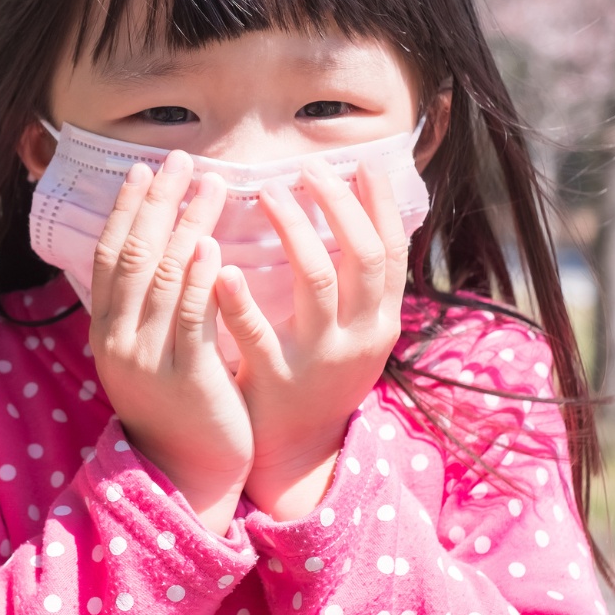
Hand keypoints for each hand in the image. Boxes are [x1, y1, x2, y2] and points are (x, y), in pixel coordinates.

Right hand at [89, 152, 253, 535]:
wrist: (186, 472)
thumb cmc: (175, 401)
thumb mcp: (146, 349)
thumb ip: (147, 303)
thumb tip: (164, 243)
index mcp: (107, 327)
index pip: (110, 253)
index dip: (126, 208)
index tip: (144, 168)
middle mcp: (118, 338)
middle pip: (134, 254)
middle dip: (157, 202)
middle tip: (179, 159)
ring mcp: (148, 358)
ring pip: (163, 277)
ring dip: (186, 224)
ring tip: (211, 184)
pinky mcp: (186, 378)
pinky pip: (190, 319)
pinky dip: (199, 279)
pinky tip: (213, 245)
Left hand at [215, 157, 407, 520]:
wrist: (299, 452)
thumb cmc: (321, 374)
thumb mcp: (356, 331)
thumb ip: (358, 282)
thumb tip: (362, 209)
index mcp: (381, 319)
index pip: (392, 250)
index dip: (378, 204)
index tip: (360, 162)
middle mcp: (360, 335)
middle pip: (361, 255)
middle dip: (337, 204)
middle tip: (307, 168)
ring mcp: (319, 358)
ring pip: (316, 280)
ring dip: (293, 229)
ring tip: (267, 192)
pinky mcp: (276, 379)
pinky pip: (258, 333)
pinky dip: (240, 298)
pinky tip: (222, 267)